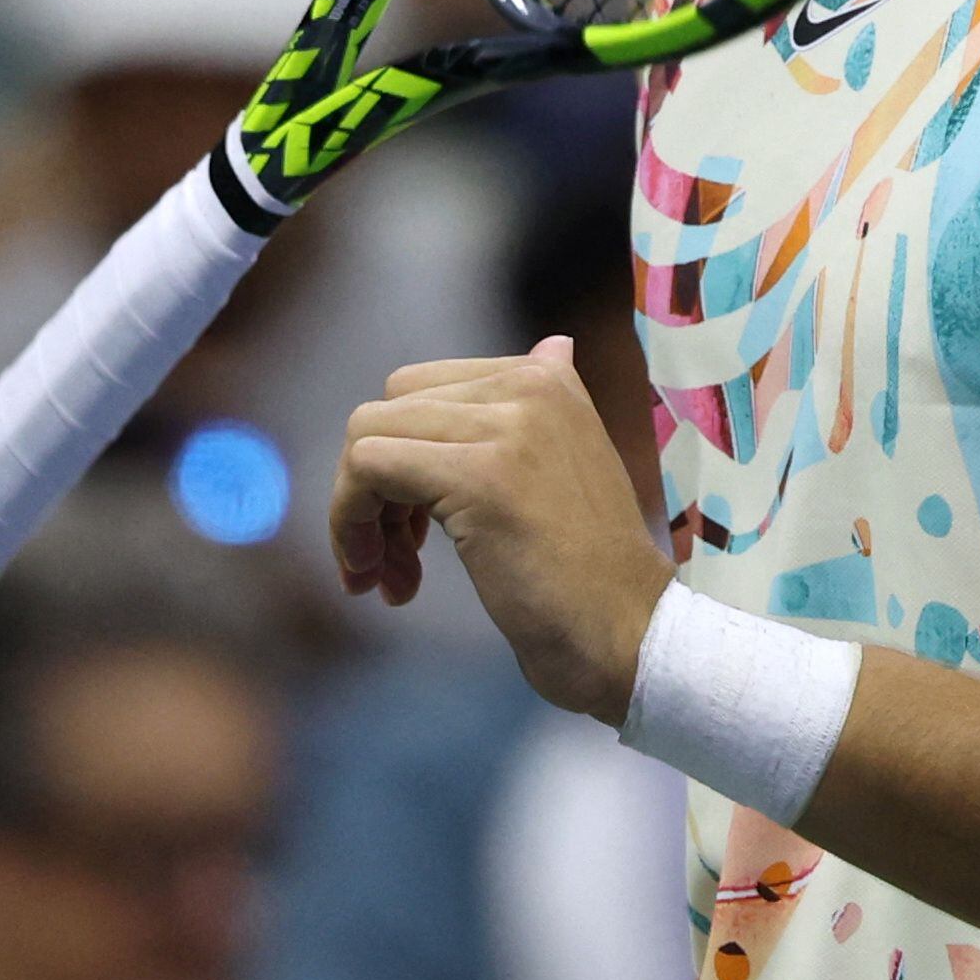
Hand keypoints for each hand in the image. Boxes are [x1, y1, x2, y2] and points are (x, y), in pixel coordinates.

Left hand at [332, 336, 675, 721]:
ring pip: (367, 435)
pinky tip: (386, 580)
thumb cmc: (592, 572)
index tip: (414, 531)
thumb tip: (552, 346)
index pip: (422, 391)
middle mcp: (529, 382)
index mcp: (549, 376)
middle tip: (398, 561)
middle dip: (374, 489)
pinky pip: (365, 467)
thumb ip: (542, 413)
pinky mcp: (476, 474)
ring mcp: (504, 425)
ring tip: (389, 578)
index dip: (402, 459)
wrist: (630, 632)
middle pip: (389, 411)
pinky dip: (349, 522)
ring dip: (357, 515)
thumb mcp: (575, 464)